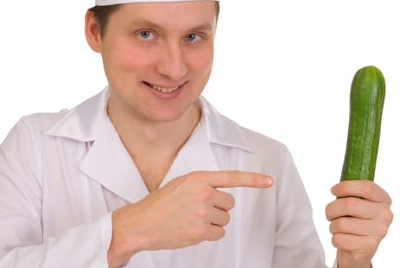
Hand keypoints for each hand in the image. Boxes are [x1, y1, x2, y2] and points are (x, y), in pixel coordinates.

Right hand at [107, 170, 272, 266]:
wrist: (142, 223)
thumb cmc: (160, 203)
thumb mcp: (181, 183)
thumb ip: (202, 184)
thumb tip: (219, 192)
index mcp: (198, 178)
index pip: (231, 177)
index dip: (253, 179)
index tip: (269, 181)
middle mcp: (203, 193)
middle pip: (229, 203)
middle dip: (218, 207)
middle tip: (199, 209)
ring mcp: (203, 213)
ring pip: (225, 219)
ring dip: (213, 221)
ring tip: (192, 219)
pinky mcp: (201, 231)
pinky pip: (219, 233)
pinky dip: (209, 234)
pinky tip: (192, 229)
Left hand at [325, 180, 392, 267]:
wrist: (359, 249)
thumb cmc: (354, 220)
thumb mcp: (357, 202)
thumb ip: (351, 193)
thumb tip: (335, 189)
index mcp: (383, 199)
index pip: (366, 187)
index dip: (345, 187)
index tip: (333, 190)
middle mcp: (385, 215)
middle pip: (349, 204)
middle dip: (331, 208)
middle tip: (330, 213)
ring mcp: (379, 231)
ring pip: (342, 223)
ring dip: (333, 226)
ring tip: (337, 228)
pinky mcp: (370, 246)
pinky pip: (340, 239)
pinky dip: (334, 239)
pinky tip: (342, 239)